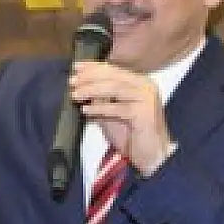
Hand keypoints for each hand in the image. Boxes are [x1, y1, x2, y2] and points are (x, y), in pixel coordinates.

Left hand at [70, 61, 173, 176]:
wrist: (152, 156)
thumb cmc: (131, 134)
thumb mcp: (109, 112)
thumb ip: (99, 98)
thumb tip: (80, 84)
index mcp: (139, 82)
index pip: (113, 70)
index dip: (93, 67)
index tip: (75, 67)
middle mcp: (145, 86)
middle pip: (113, 76)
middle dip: (89, 77)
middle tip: (72, 81)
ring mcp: (146, 99)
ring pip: (115, 88)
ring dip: (91, 90)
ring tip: (75, 95)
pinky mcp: (144, 114)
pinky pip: (118, 108)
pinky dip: (99, 108)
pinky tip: (86, 110)